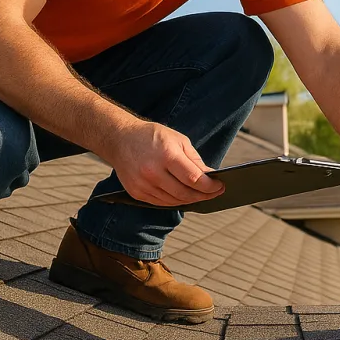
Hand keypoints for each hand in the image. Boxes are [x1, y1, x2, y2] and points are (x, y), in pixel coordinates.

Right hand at [107, 121, 224, 206]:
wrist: (120, 139)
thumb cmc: (151, 136)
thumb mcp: (178, 140)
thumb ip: (194, 160)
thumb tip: (209, 177)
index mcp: (166, 155)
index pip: (193, 178)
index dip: (209, 186)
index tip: (220, 186)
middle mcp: (153, 172)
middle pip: (185, 193)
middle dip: (203, 195)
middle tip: (214, 193)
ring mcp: (143, 184)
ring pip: (174, 201)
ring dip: (190, 200)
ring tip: (201, 195)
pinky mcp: (136, 193)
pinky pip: (161, 203)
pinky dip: (175, 201)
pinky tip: (184, 196)